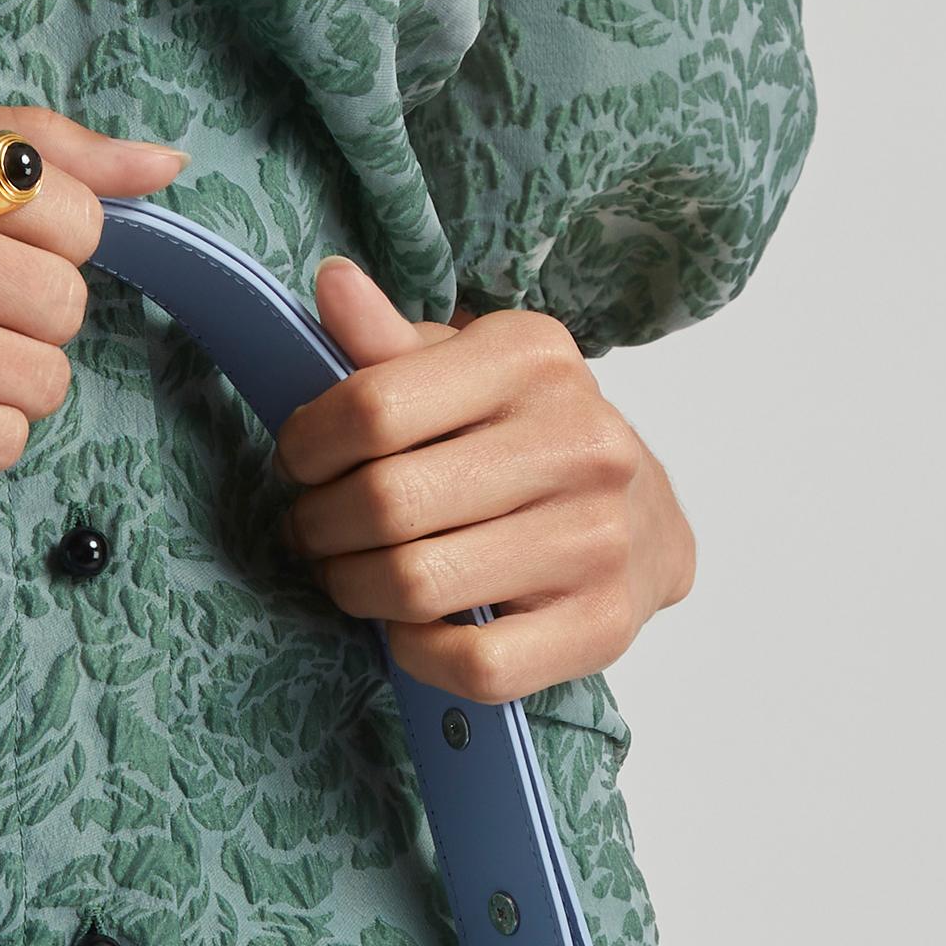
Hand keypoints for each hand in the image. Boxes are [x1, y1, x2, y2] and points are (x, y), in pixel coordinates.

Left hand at [272, 259, 696, 702]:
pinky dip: (416, 652)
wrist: (646, 524)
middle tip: (313, 532)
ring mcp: (597, 540)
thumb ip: (390, 343)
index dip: (307, 447)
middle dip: (320, 527)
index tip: (299, 464)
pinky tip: (411, 626)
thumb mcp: (464, 373)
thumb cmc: (527, 442)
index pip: (372, 409)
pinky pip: (470, 662)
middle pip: (384, 504)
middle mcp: (579, 442)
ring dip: (354, 590)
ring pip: (415, 586)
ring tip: (351, 575)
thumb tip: (331, 283)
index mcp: (534, 359)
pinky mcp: (600, 624)